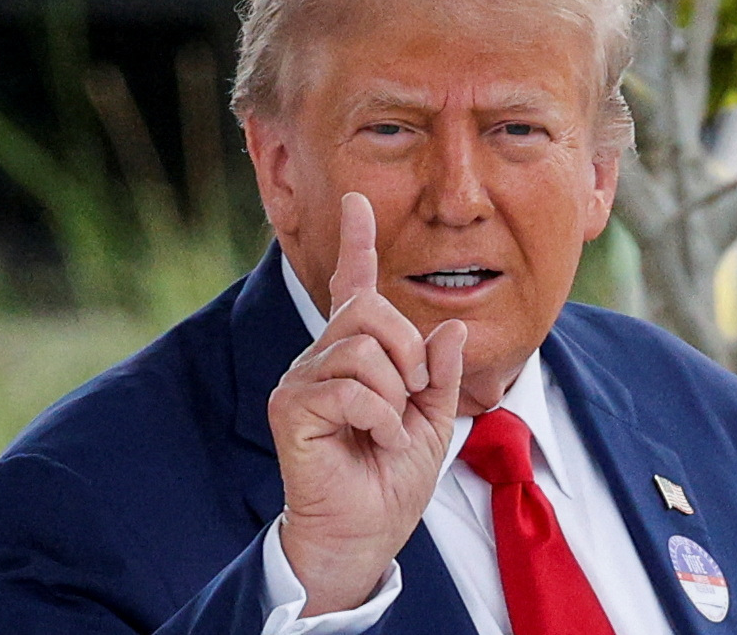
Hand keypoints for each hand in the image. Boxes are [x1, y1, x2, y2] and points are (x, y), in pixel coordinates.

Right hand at [268, 192, 466, 615]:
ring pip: (361, 348)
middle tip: (413, 397)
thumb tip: (446, 326)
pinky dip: (380, 416)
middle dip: (407, 351)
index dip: (356, 242)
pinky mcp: (290, 408)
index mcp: (356, 355)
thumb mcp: (433, 421)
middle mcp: (322, 358)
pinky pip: (349, 386)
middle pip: (368, 310)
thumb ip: (439, 374)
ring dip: (395, 394)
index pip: (353, 287)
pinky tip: (378, 441)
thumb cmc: (391, 480)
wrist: (365, 535)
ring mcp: (301, 381)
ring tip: (391, 430)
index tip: (356, 201)